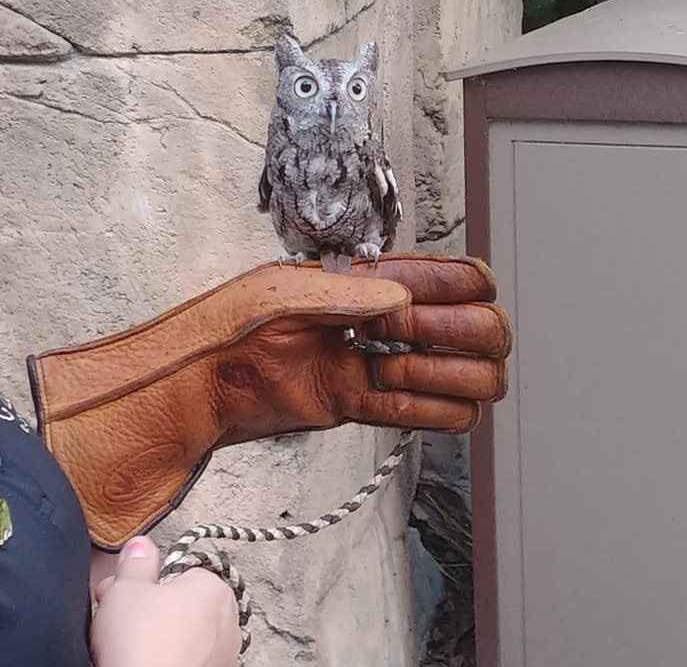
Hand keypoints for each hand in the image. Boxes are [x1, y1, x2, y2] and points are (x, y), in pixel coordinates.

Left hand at [29, 253, 510, 546]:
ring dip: (446, 380)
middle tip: (395, 342)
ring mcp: (384, 364)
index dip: (460, 294)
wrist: (196, 385)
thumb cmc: (228, 325)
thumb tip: (403, 301)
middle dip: (455, 337)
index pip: (464, 278)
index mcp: (377, 279)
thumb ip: (345, 294)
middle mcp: (393, 319)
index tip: (406, 310)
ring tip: (389, 376)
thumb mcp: (283, 294)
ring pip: (471, 377)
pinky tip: (390, 404)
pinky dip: (428, 414)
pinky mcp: (367, 404)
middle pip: (483, 329)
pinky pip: (432, 415)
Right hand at [91, 536, 240, 666]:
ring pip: (185, 636)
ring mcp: (225, 655)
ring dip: (161, 637)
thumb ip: (136, 562)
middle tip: (118, 622)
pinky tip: (145, 664)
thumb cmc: (142, 643)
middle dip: (151, 610)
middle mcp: (228, 619)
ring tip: (129, 650)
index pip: (178, 573)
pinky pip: (188, 661)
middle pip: (182, 604)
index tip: (120, 593)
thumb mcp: (126, 589)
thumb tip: (140, 545)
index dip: (144, 583)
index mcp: (213, 586)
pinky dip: (170, 661)